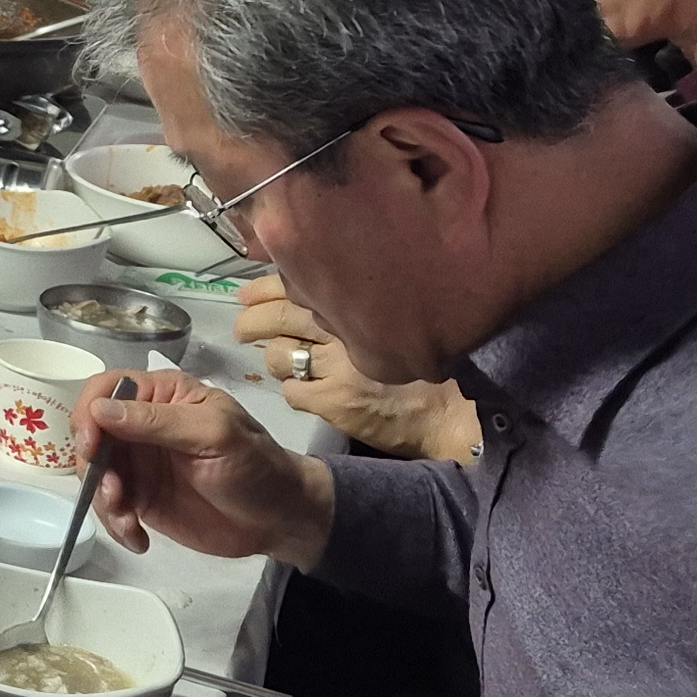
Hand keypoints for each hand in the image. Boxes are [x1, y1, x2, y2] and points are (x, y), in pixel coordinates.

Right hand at [74, 370, 336, 566]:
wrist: (280, 520)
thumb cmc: (255, 465)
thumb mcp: (213, 434)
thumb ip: (157, 422)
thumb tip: (99, 409)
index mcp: (161, 397)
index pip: (105, 389)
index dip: (89, 413)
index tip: (91, 446)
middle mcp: (142, 426)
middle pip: (90, 434)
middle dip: (93, 466)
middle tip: (114, 493)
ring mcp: (140, 464)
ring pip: (95, 475)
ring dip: (102, 500)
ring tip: (129, 521)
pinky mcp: (143, 500)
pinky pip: (111, 509)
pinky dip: (115, 525)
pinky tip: (138, 539)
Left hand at [236, 284, 481, 462]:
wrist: (454, 411)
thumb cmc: (428, 364)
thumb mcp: (391, 319)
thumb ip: (355, 305)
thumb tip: (308, 292)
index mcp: (357, 303)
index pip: (295, 286)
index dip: (265, 290)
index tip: (247, 295)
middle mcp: (344, 327)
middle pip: (278, 317)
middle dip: (252, 320)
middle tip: (242, 328)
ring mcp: (337, 365)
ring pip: (280, 356)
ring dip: (275, 360)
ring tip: (281, 364)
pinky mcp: (336, 400)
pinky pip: (293, 392)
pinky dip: (293, 391)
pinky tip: (306, 393)